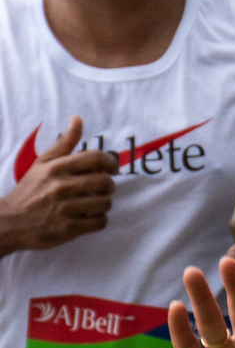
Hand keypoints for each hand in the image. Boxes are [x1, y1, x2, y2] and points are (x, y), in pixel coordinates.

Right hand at [0, 116, 116, 256]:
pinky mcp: (68, 228)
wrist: (9, 222)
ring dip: (103, 204)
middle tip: (101, 189)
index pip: (96, 158)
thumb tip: (78, 118)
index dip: (111, 162)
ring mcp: (65, 209)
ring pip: (105, 203)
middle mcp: (62, 186)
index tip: (112, 169)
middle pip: (105, 182)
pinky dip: (98, 221)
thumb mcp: (43, 163)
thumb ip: (64, 143)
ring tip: (93, 203)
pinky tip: (88, 217)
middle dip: (108, 185)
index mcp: (57, 168)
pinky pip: (100, 222)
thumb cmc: (31, 190)